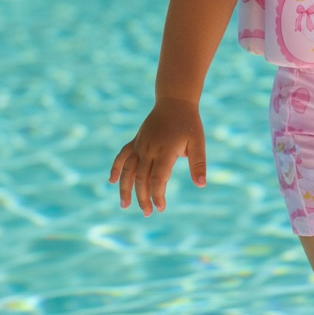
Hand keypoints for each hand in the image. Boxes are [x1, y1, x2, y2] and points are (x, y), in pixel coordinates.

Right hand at [109, 98, 206, 215]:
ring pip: (128, 170)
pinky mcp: (136, 141)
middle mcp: (149, 149)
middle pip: (141, 178)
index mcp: (165, 151)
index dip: (157, 195)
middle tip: (148, 213)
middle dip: (142, 198)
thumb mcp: (198, 142)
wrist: (175, 101)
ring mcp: (140, 145)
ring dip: (125, 188)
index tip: (160, 208)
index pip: (157, 179)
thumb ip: (198, 164)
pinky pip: (122, 156)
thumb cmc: (189, 123)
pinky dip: (116, 168)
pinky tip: (112, 181)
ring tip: (124, 205)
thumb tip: (201, 184)